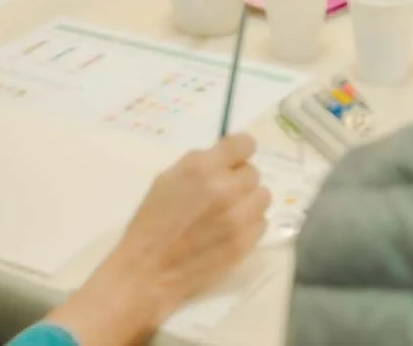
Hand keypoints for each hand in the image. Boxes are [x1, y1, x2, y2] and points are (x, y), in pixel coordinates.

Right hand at [46, 134, 268, 345]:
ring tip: (231, 211)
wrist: (149, 268)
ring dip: (249, 201)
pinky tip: (231, 230)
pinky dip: (250, 224)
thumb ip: (200, 164)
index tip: (234, 160)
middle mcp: (225, 189)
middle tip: (224, 192)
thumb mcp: (168, 178)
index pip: (244, 144)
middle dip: (239, 179)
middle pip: (254, 172)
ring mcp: (238, 218)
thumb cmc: (153, 219)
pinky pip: (261, 223)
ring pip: (263, 197)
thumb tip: (224, 159)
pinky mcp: (244, 244)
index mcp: (202, 168)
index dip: (240, 151)